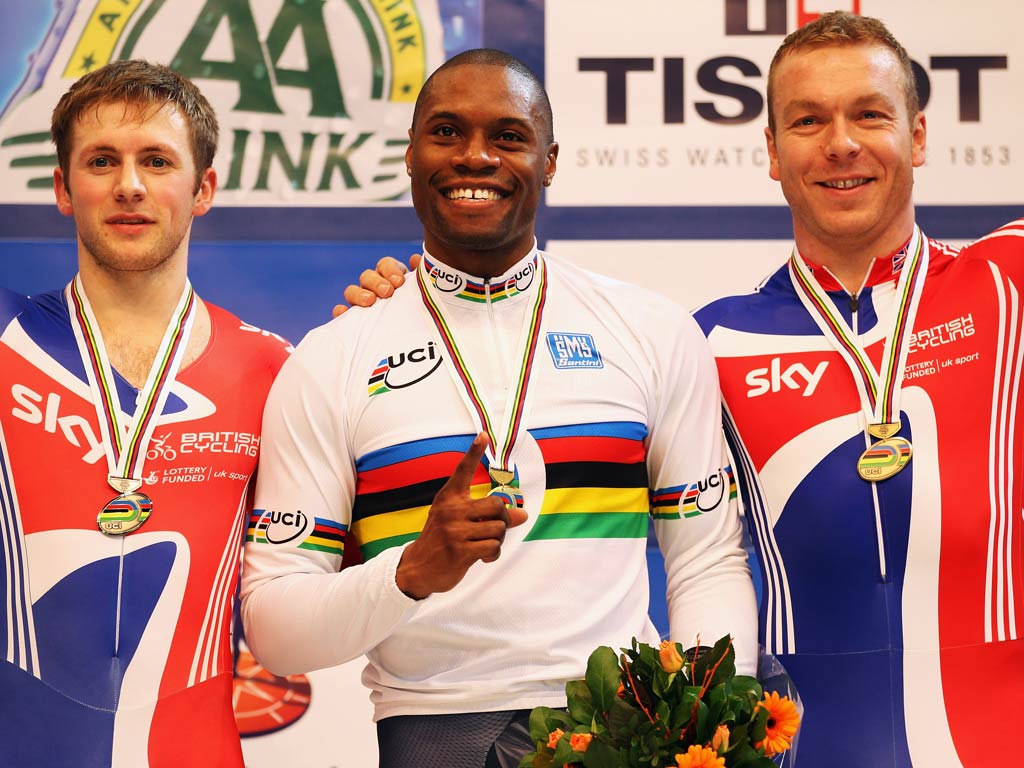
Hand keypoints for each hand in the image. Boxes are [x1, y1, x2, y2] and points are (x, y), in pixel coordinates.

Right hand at [332, 253, 420, 316]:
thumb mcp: (425, 297)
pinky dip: (340, 312)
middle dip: (376, 282)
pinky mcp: (353, 323)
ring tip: (369, 301)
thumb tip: (415, 258)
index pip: (385, 265)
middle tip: (387, 292)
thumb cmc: (422, 315)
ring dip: (358, 293)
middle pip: (367, 276)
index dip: (390, 269)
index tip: (399, 281)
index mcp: (392, 279)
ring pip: (352, 291)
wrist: (414, 347)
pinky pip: (341, 315)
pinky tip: (343, 312)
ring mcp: (362, 305)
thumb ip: (423, 278)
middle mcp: (374, 289)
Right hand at [395, 433, 527, 598]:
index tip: (484, 436)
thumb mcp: (458, 521)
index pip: (462, 471)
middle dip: (504, 519)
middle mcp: (450, 510)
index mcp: (448, 498)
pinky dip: (493, 554)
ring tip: (485, 544)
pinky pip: (493, 547)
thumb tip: (523, 515)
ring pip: (498, 529)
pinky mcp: (460, 551)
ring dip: (498, 540)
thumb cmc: (442, 540)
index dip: (474, 452)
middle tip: (496, 528)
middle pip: (497, 506)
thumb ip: (487, 515)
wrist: (418, 568)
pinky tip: (483, 557)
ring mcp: (454, 531)